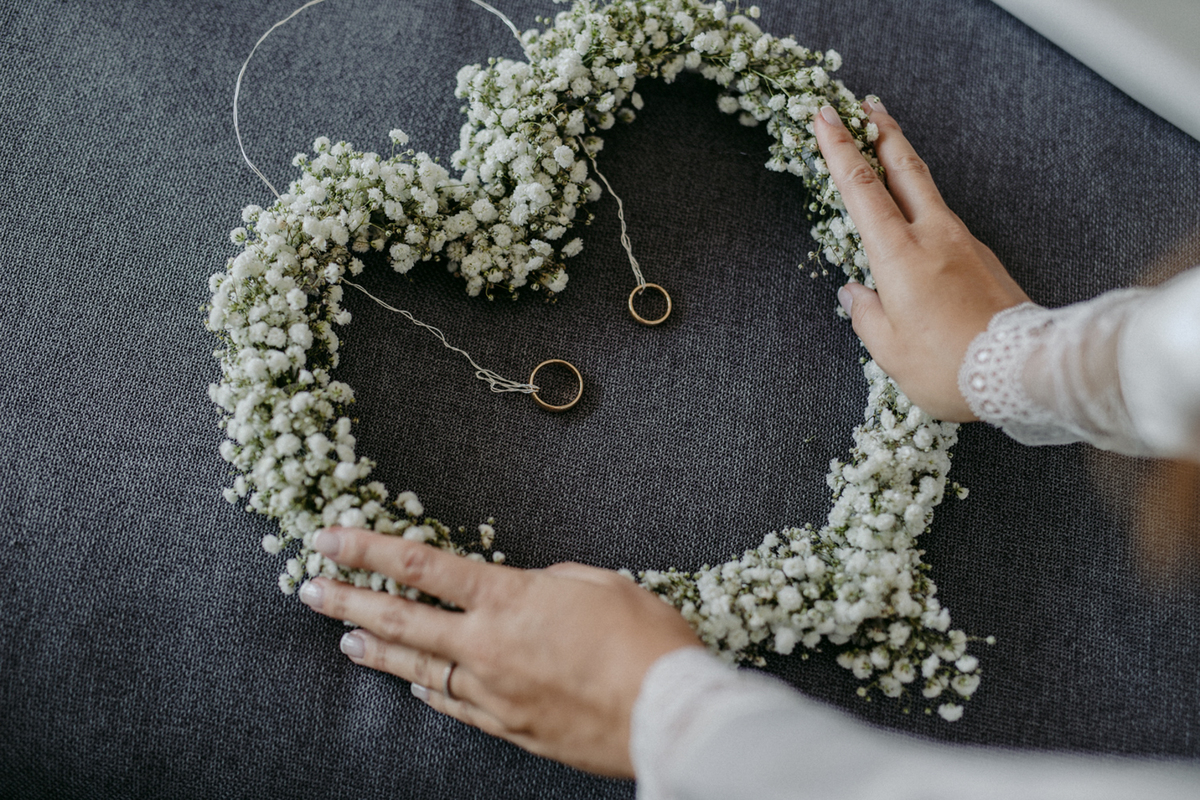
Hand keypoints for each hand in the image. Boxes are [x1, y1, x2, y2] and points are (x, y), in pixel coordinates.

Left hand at [298, 528, 702, 777]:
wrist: (667, 714)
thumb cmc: (644, 640)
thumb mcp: (600, 584)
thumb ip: (551, 582)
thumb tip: (530, 589)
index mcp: (508, 599)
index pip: (421, 566)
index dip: (368, 548)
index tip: (330, 537)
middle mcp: (487, 645)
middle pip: (401, 619)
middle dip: (348, 599)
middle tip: (307, 587)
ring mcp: (492, 691)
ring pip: (418, 667)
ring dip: (377, 649)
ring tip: (345, 639)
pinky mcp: (509, 727)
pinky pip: (453, 704)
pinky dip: (426, 689)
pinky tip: (411, 683)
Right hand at [814, 99, 1030, 420]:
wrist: (1023, 371)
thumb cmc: (950, 367)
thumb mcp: (891, 351)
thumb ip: (866, 316)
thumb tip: (855, 294)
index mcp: (900, 256)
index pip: (862, 188)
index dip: (839, 149)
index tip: (824, 118)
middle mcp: (934, 238)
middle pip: (905, 169)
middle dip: (882, 132)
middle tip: (866, 106)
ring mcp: (964, 244)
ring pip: (927, 193)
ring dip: (904, 167)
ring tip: (886, 155)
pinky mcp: (983, 259)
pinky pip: (945, 227)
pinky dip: (924, 212)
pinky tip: (915, 229)